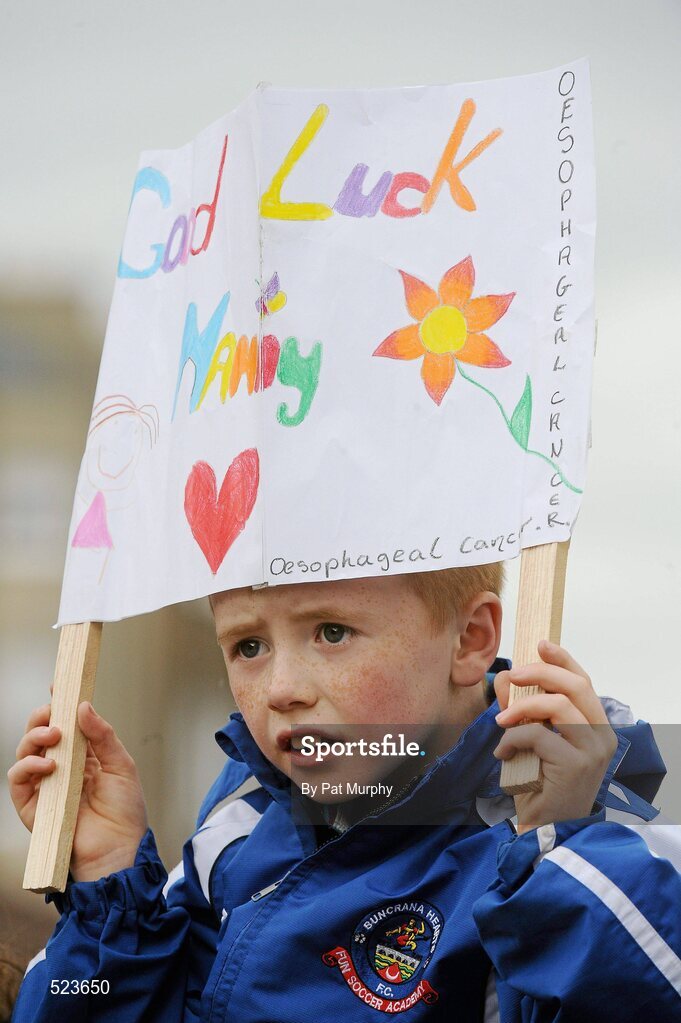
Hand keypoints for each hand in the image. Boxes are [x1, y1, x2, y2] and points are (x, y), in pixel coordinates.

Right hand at [8, 699, 147, 881]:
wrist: (119, 850)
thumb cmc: (124, 812)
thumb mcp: (121, 766)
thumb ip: (103, 736)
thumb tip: (84, 706)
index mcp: (83, 756)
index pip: (66, 724)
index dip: (60, 704)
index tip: (60, 686)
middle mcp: (61, 767)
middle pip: (40, 733)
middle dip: (43, 717)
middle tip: (55, 714)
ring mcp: (45, 785)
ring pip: (25, 751)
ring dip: (34, 737)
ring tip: (54, 737)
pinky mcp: (32, 805)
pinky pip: (18, 779)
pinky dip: (28, 766)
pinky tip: (47, 764)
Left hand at [493, 641, 617, 832]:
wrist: (548, 830)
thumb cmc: (541, 784)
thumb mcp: (529, 740)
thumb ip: (520, 709)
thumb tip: (505, 677)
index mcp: (596, 726)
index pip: (584, 682)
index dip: (563, 660)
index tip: (540, 644)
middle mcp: (602, 736)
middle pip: (575, 685)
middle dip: (540, 673)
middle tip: (513, 674)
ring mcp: (594, 750)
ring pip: (558, 705)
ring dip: (522, 708)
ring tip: (501, 722)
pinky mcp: (578, 766)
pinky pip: (540, 736)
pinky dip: (514, 739)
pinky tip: (504, 752)